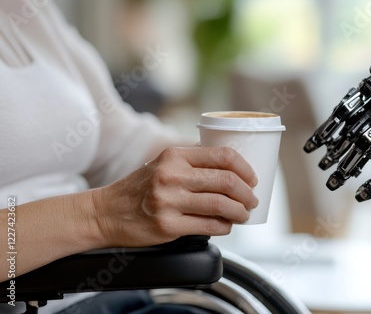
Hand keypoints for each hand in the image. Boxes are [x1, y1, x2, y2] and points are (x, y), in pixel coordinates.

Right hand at [92, 146, 258, 247]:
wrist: (106, 212)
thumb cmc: (139, 188)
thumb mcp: (163, 163)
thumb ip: (192, 161)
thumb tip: (231, 165)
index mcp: (175, 155)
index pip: (223, 156)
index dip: (245, 168)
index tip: (253, 178)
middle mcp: (172, 175)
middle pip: (227, 181)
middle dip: (248, 193)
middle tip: (252, 200)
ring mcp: (169, 201)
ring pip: (221, 204)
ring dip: (240, 211)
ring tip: (243, 214)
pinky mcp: (168, 225)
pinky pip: (209, 225)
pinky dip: (224, 226)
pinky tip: (226, 224)